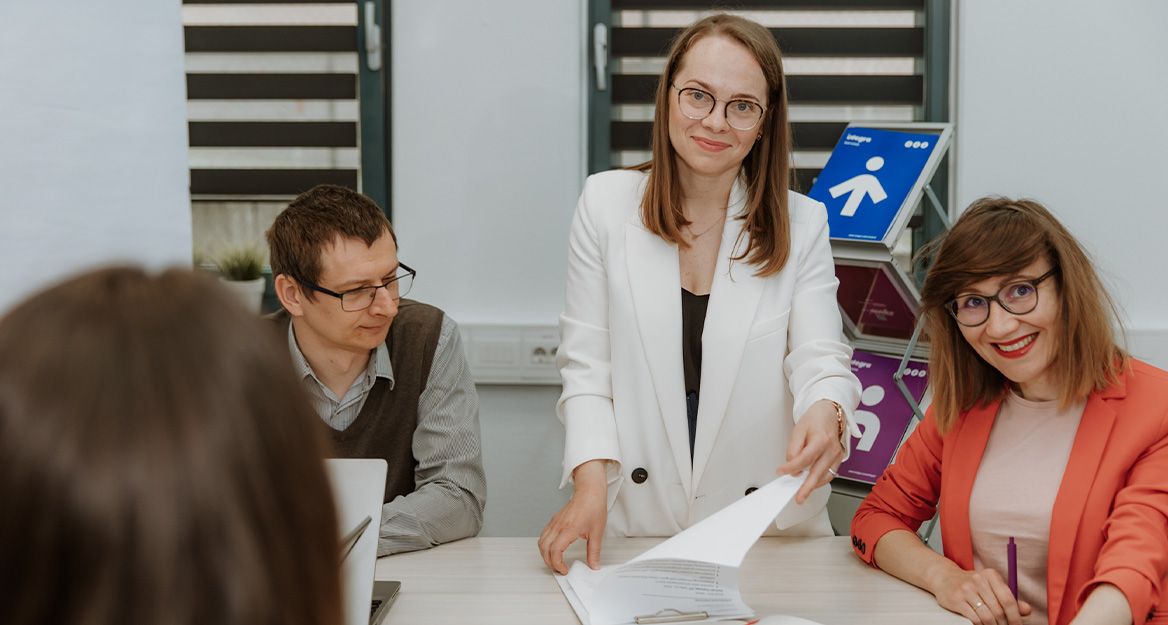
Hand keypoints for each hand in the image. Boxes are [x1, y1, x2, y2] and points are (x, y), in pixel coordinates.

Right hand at [538, 459, 607, 574]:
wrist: (590, 492)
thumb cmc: (593, 507)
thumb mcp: (597, 533)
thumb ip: (594, 551)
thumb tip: (594, 565)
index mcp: (569, 529)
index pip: (555, 551)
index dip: (557, 564)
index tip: (564, 569)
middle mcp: (558, 526)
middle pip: (544, 549)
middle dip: (549, 562)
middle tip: (559, 569)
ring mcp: (555, 522)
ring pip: (541, 542)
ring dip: (545, 554)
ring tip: (555, 561)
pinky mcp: (554, 520)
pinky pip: (544, 535)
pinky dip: (545, 545)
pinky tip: (553, 548)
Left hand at [777, 399, 844, 503]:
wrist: (830, 412)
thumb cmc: (815, 418)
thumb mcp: (798, 429)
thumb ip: (794, 448)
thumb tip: (791, 465)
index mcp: (821, 439)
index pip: (804, 459)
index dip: (791, 467)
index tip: (781, 471)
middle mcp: (832, 449)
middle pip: (818, 472)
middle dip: (807, 487)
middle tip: (799, 498)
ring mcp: (837, 455)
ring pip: (825, 476)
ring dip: (814, 486)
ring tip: (802, 493)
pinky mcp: (840, 459)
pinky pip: (830, 474)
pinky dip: (820, 480)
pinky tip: (812, 483)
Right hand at [928, 565, 1030, 624]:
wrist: (944, 577)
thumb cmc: (971, 584)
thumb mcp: (990, 586)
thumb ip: (1008, 597)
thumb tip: (1026, 610)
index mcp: (990, 575)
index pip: (1008, 599)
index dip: (1015, 616)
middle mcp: (978, 580)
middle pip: (998, 610)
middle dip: (1004, 624)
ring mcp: (966, 590)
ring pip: (987, 616)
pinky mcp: (956, 599)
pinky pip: (974, 618)